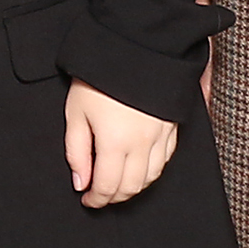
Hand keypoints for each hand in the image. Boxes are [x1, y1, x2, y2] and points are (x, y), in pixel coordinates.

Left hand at [64, 80, 178, 206]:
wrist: (135, 48)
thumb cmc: (99, 77)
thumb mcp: (75, 112)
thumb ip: (76, 151)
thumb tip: (80, 182)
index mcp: (116, 143)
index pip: (108, 186)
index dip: (96, 199)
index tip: (87, 200)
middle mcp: (143, 145)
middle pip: (132, 187)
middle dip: (114, 197)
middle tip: (100, 195)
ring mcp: (161, 136)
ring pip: (152, 177)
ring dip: (134, 187)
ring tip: (117, 184)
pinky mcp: (173, 126)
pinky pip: (166, 159)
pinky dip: (152, 171)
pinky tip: (140, 167)